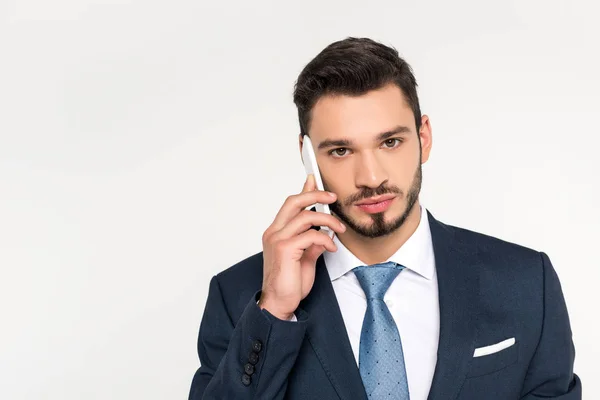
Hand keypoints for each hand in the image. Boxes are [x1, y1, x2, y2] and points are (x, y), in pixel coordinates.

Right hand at [259, 174, 345, 319]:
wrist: (279, 303)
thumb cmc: (289, 283)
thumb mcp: (305, 258)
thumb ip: (312, 242)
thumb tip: (325, 232)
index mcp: (276, 232)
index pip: (290, 204)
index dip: (304, 191)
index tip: (314, 180)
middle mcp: (274, 232)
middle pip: (294, 201)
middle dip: (316, 194)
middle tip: (332, 196)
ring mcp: (277, 239)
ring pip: (306, 216)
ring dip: (328, 220)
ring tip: (340, 228)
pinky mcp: (285, 249)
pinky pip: (311, 235)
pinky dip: (325, 238)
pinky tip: (331, 247)